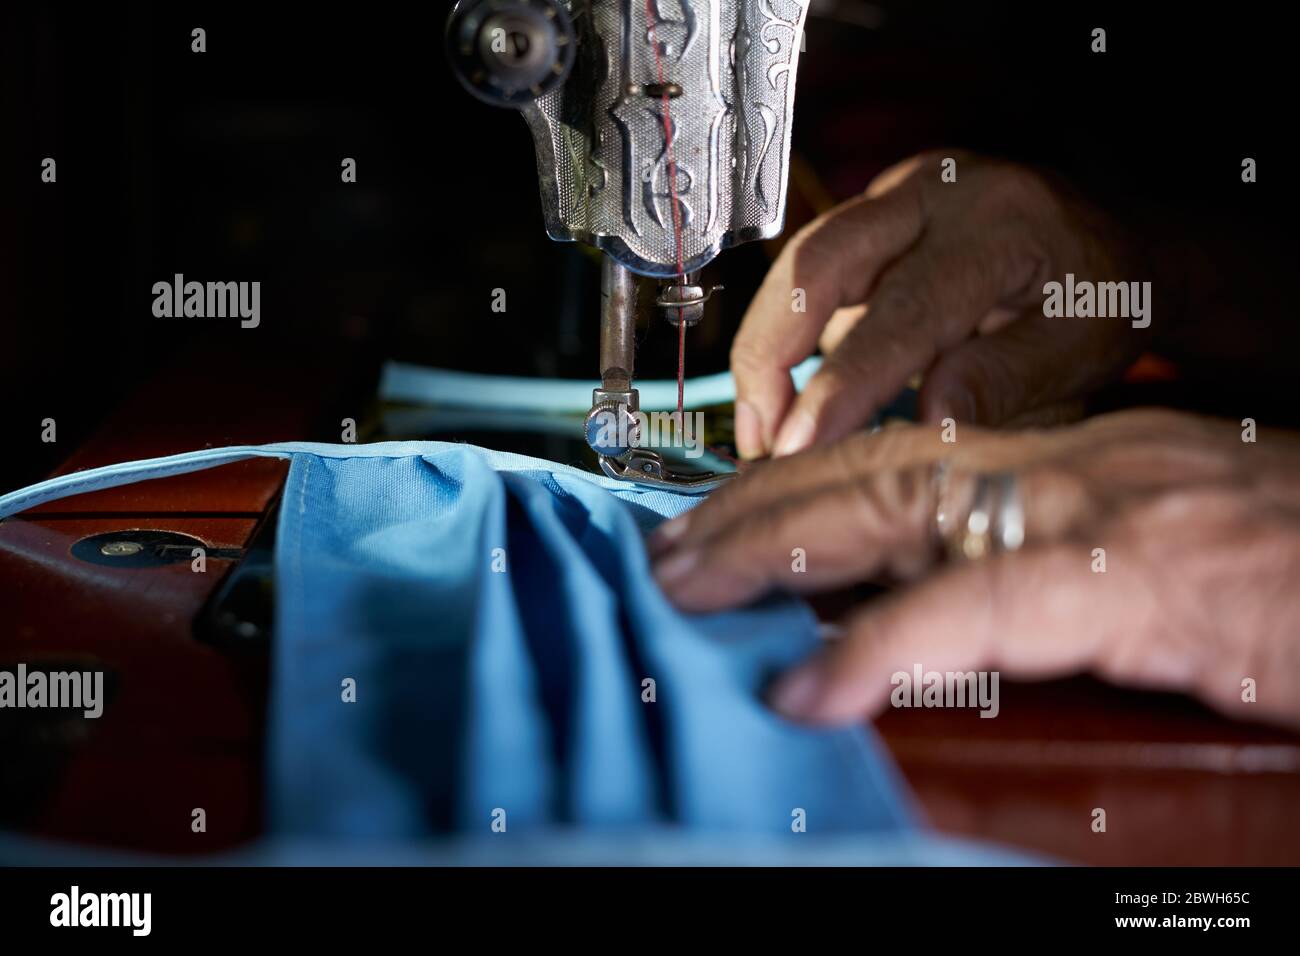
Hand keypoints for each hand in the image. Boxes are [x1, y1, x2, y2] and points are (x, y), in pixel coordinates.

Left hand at [650, 410, 1299, 730]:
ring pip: (905, 505)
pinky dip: (886, 644)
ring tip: (692, 587)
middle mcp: (1073, 465)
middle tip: (670, 552)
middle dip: (759, 507)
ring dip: (782, 546)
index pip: (902, 453)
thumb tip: (922, 603)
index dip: (798, 484)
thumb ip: (1034, 568)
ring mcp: (1104, 510)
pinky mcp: (1144, 577)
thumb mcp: (1145, 556)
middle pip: (877, 467)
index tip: (720, 522)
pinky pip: (985, 605)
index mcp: (1071, 463)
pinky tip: (809, 687)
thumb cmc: (1284, 570)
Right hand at [731, 150, 1150, 457]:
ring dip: (767, 347)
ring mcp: (897, 194)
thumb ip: (1004, 384)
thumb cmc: (1097, 303)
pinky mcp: (871, 213)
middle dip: (770, 353)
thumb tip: (927, 423)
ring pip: (800, 261)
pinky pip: (811, 268)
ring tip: (760, 428)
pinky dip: (786, 333)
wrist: (1106, 246)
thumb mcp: (1078, 353)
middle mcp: (937, 191)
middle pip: (819, 262)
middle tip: (758, 438)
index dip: (841, 386)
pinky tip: (784, 397)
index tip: (799, 451)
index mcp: (999, 225)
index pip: (904, 311)